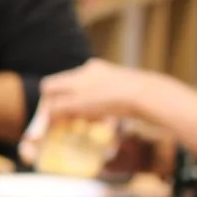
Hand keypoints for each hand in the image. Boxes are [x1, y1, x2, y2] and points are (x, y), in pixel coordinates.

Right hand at [36, 59, 162, 129]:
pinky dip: (99, 110)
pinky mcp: (124, 86)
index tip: (49, 121)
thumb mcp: (78, 105)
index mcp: (79, 74)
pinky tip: (106, 120)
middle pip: (68, 91)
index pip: (50, 86)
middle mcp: (92, 71)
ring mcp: (109, 77)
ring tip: (89, 123)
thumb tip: (46, 113)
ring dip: (82, 110)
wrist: (150, 96)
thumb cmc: (112, 100)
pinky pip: (103, 98)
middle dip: (65, 108)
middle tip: (67, 124)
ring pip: (85, 95)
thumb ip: (58, 108)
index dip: (46, 104)